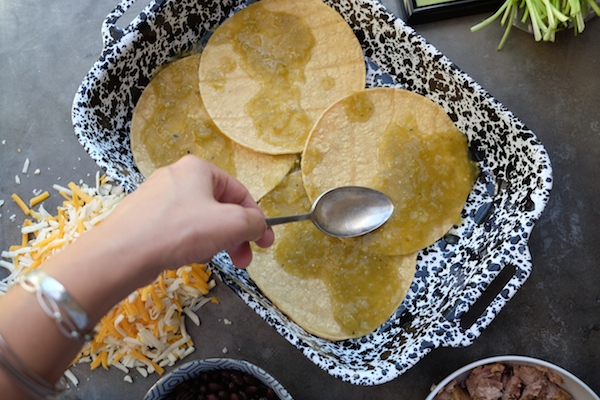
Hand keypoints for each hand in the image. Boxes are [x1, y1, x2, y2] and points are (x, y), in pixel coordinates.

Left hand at [106, 155, 273, 277]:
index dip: (257, 219)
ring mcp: (158, 198)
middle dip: (236, 235)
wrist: (122, 254)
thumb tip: (259, 226)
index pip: (240, 192)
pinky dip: (191, 243)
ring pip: (201, 220)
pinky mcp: (145, 218)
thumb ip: (254, 222)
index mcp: (199, 169)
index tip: (265, 243)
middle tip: (244, 260)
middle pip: (220, 207)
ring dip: (215, 240)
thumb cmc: (180, 230)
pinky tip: (188, 257)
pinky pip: (179, 229)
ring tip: (211, 258)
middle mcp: (177, 177)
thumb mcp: (231, 224)